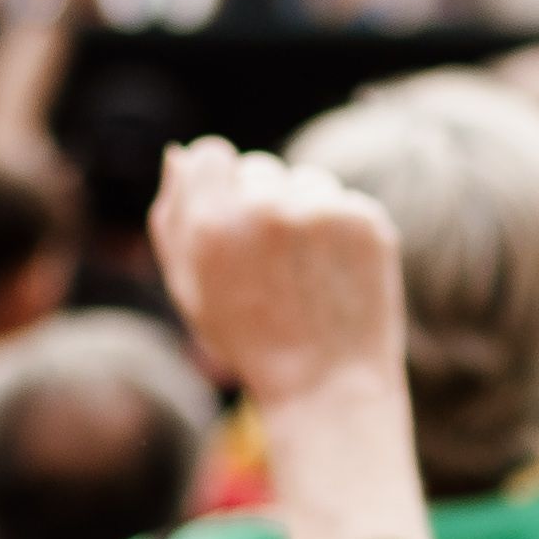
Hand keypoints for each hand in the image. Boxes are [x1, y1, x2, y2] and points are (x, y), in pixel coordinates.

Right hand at [144, 142, 400, 422]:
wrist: (326, 385)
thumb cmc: (249, 339)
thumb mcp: (191, 290)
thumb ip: (171, 219)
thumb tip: (178, 154)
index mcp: (211, 225)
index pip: (211, 153)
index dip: (219, 186)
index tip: (231, 219)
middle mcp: (264, 210)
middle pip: (258, 167)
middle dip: (260, 203)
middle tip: (270, 266)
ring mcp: (321, 212)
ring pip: (304, 181)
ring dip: (303, 212)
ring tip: (304, 274)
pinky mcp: (366, 220)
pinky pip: (343, 201)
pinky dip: (341, 231)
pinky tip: (334, 275)